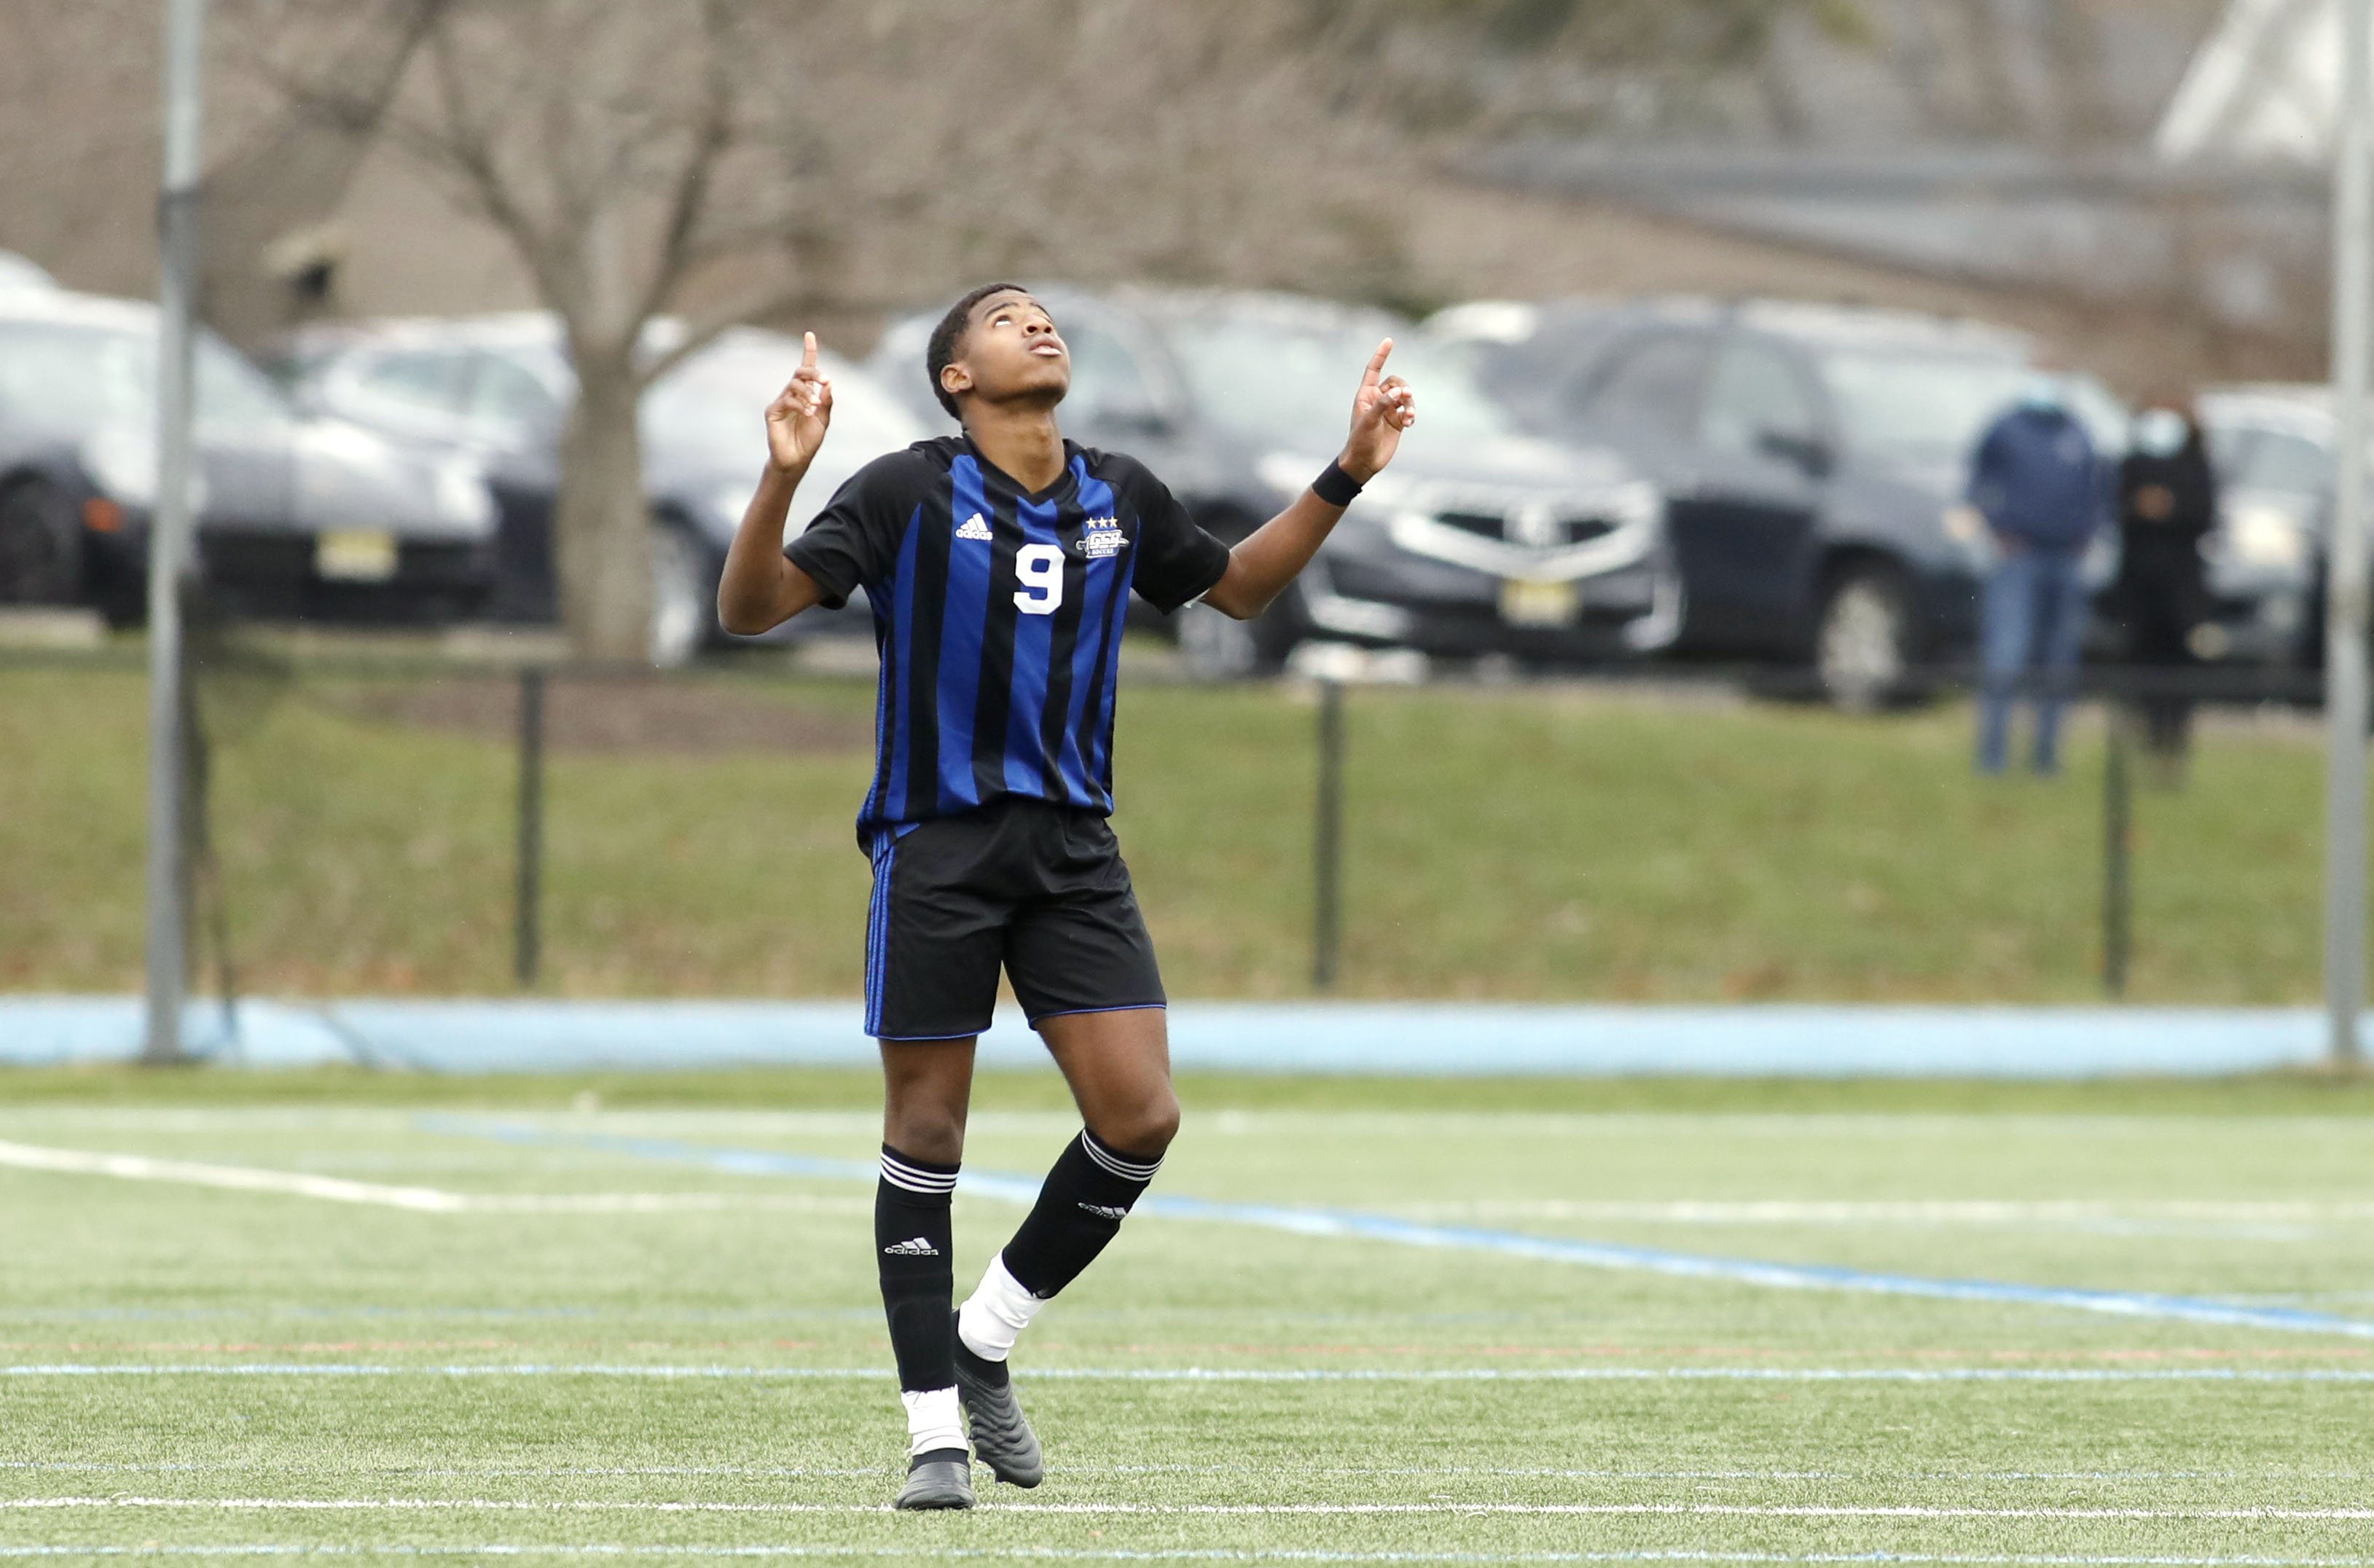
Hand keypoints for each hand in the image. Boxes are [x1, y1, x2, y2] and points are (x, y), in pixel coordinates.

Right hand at [764, 332, 832, 473]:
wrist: (796, 460)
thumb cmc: (809, 440)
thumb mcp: (823, 420)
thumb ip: (826, 403)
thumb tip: (828, 384)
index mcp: (806, 394)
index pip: (806, 368)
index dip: (808, 350)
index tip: (809, 334)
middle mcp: (792, 394)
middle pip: (800, 372)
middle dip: (813, 373)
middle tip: (825, 380)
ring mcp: (781, 401)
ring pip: (794, 385)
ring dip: (808, 394)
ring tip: (815, 407)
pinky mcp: (772, 411)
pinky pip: (787, 400)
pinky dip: (800, 405)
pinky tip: (808, 414)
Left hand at [1338, 338, 1414, 483]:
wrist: (1364, 462)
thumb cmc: (1360, 441)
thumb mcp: (1369, 421)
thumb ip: (1382, 405)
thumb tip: (1398, 392)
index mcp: (1365, 395)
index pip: (1374, 370)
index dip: (1381, 355)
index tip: (1389, 341)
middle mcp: (1377, 400)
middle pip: (1395, 382)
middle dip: (1403, 388)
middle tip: (1406, 397)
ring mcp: (1388, 410)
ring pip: (1405, 397)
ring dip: (1409, 404)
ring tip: (1408, 417)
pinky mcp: (1397, 421)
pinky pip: (1409, 410)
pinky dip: (1411, 414)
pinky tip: (1409, 423)